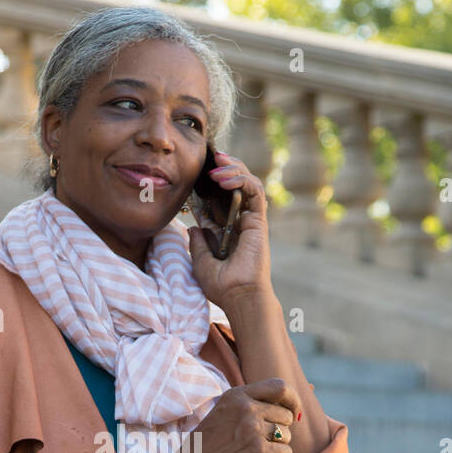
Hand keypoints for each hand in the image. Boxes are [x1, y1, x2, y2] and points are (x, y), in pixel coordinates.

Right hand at [183, 378, 301, 452]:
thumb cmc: (208, 447)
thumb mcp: (224, 413)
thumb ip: (250, 405)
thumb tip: (290, 409)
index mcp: (237, 395)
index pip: (280, 387)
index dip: (292, 400)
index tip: (293, 413)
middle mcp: (247, 408)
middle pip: (286, 416)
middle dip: (279, 432)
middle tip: (260, 444)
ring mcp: (253, 429)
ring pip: (287, 436)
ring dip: (276, 449)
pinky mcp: (259, 452)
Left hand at [186, 151, 271, 307]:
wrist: (239, 296)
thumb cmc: (222, 285)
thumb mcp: (200, 261)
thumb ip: (197, 243)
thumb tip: (192, 228)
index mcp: (226, 230)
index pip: (218, 198)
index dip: (208, 183)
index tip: (195, 171)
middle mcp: (239, 221)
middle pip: (235, 185)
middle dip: (225, 167)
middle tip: (211, 157)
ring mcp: (250, 219)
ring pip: (247, 182)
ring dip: (233, 169)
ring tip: (217, 165)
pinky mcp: (259, 220)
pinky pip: (254, 191)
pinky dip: (241, 179)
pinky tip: (224, 178)